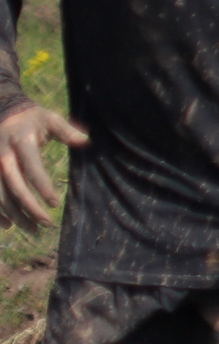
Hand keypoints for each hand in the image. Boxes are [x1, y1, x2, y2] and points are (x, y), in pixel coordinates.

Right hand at [0, 103, 87, 229]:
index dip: (42, 187)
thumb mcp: (50, 119)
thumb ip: (66, 130)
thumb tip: (85, 140)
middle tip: (47, 224)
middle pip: (13, 186)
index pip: (32, 168)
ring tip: (33, 230)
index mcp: (21, 142)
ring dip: (15, 215)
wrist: (4, 113)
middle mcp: (2, 156)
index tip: (55, 204)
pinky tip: (9, 225)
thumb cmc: (33, 119)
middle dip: (29, 207)